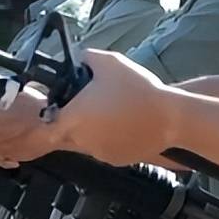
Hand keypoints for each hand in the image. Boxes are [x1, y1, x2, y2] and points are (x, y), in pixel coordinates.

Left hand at [48, 49, 172, 165]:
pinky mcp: (117, 160)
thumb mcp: (108, 62)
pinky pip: (104, 148)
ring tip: (109, 111)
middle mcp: (82, 140)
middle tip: (88, 104)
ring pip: (86, 141)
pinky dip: (108, 139)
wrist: (170, 118)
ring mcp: (100, 153)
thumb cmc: (136, 89)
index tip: (60, 106)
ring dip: (90, 130)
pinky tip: (122, 124)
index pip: (47, 125)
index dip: (50, 115)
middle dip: (72, 120)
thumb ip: (86, 57)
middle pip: (66, 133)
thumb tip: (79, 58)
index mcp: (74, 118)